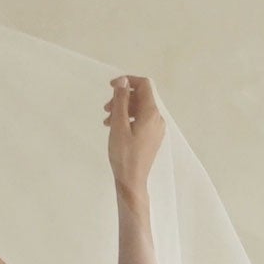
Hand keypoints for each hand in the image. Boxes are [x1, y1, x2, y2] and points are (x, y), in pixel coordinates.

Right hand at [104, 74, 163, 194]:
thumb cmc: (124, 155)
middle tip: (106, 109)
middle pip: (141, 97)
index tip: (111, 86)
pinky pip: (141, 121)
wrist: (132, 182)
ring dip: (123, 110)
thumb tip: (123, 81)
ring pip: (140, 109)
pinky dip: (129, 119)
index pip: (144, 85)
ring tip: (107, 121)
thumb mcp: (119, 126)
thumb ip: (121, 101)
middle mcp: (158, 118)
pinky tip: (116, 128)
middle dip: (123, 98)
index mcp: (151, 113)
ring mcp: (156, 129)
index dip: (127, 81)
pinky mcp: (152, 137)